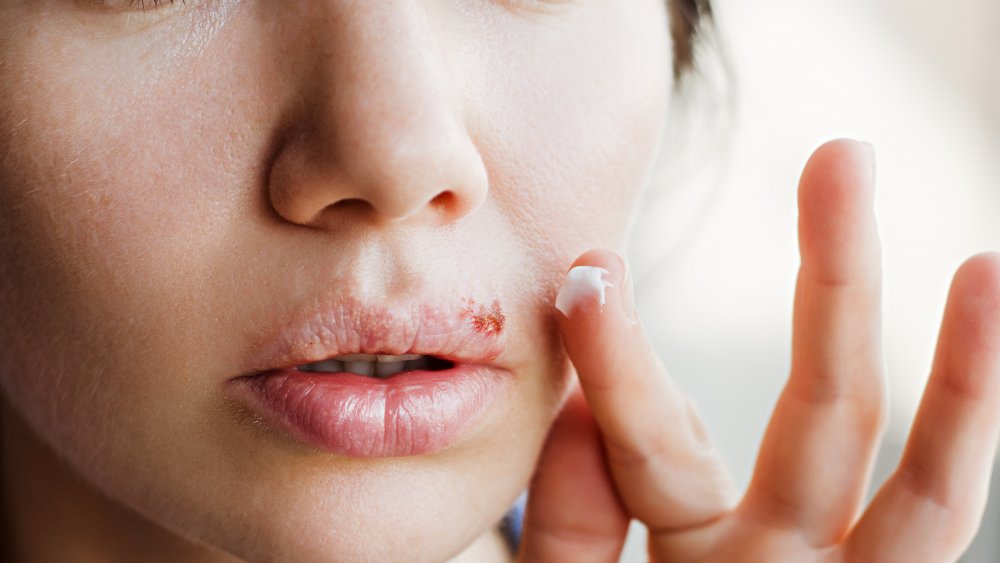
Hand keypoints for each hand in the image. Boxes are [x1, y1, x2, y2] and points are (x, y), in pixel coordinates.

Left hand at [518, 139, 999, 562]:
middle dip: (833, 280)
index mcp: (692, 540)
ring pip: (916, 478)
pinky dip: (969, 421)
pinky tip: (989, 316)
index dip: (620, 356)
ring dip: (958, 366)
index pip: (656, 438)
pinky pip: (939, 520)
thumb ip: (571, 530)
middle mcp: (775, 553)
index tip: (588, 271)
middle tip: (840, 154)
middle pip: (817, 408)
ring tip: (987, 266)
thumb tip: (579, 411)